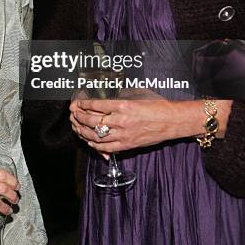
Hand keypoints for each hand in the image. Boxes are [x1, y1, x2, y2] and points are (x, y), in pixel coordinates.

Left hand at [70, 98, 231, 152]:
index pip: (96, 105)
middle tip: (73, 113)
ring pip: (95, 135)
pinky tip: (89, 140)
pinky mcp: (127, 145)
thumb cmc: (156, 107)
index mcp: (123, 105)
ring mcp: (123, 135)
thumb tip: (103, 103)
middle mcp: (121, 121)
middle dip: (79, 117)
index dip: (83, 104)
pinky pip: (105, 147)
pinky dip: (94, 144)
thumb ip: (119, 102)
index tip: (77, 102)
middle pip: (92, 120)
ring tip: (77, 126)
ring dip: (83, 131)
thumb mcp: (136, 97)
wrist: (171, 121)